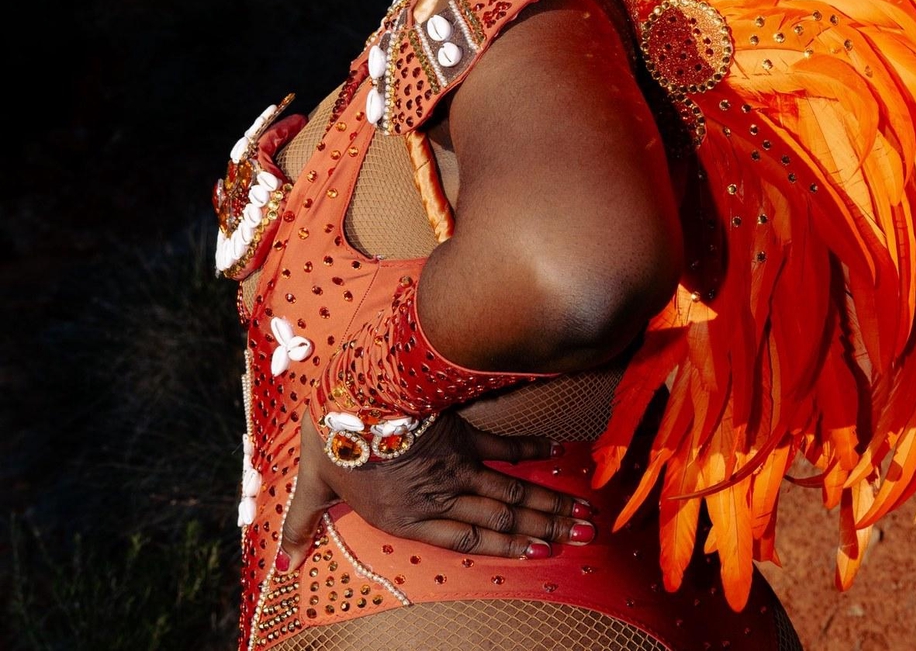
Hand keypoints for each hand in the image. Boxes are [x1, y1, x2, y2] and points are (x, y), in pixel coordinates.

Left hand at [277, 408, 595, 569]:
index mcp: (409, 516)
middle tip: (581, 535)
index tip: (539, 551)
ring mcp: (455, 463)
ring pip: (510, 488)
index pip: (469, 538)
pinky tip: (557, 450)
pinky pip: (502, 442)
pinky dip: (530, 446)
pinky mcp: (459, 430)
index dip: (505, 546)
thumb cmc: (330, 442)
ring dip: (548, 500)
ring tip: (582, 513)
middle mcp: (441, 495)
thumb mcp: (311, 486)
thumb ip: (302, 525)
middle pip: (502, 516)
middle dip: (543, 526)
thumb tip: (284, 566)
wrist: (352, 399)